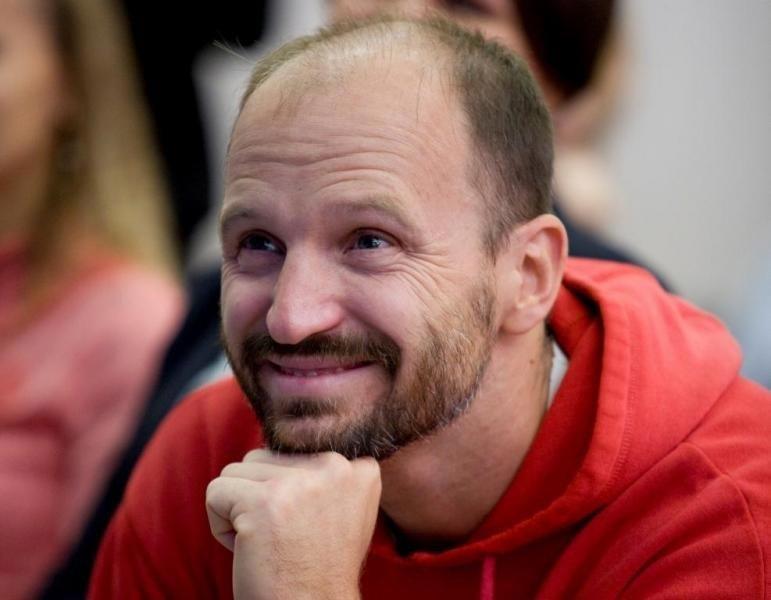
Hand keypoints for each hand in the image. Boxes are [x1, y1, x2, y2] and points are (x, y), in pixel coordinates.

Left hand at [206, 449, 381, 599]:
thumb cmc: (317, 569)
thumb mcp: (341, 511)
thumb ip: (323, 474)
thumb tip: (291, 432)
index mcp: (360, 468)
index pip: (296, 450)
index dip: (289, 493)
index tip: (309, 529)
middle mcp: (336, 467)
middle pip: (263, 456)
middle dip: (260, 497)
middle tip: (283, 539)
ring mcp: (300, 483)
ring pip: (237, 471)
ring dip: (239, 508)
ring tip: (267, 543)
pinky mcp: (263, 501)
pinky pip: (215, 492)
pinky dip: (220, 525)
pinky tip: (249, 550)